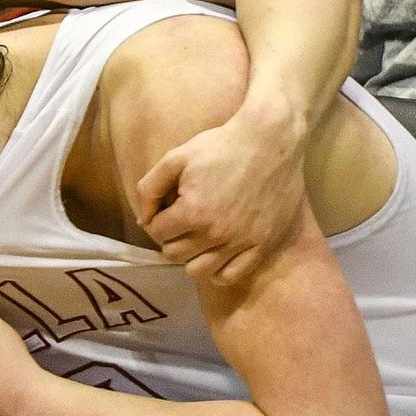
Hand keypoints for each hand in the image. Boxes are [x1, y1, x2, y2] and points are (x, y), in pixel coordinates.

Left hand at [135, 104, 305, 284]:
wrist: (272, 140)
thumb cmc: (221, 146)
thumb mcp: (175, 158)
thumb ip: (149, 189)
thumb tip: (142, 221)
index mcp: (192, 212)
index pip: (157, 232)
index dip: (157, 219)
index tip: (168, 209)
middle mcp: (216, 232)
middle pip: (174, 254)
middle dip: (171, 239)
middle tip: (181, 224)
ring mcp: (241, 241)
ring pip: (199, 271)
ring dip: (191, 257)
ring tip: (196, 240)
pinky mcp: (263, 244)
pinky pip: (232, 275)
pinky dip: (218, 270)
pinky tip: (216, 253)